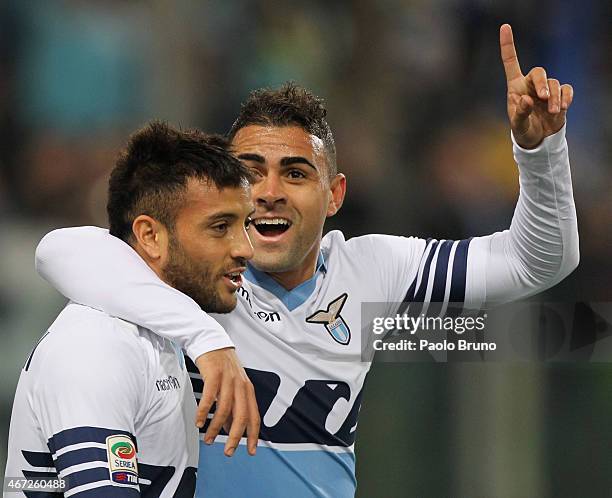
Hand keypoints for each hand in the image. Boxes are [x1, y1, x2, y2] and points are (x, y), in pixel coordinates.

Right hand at [194, 347, 259, 455]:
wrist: (212, 342)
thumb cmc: (222, 366)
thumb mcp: (232, 386)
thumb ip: (233, 406)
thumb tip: (229, 428)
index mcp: (248, 390)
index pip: (254, 416)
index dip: (253, 435)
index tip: (251, 450)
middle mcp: (240, 385)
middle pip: (241, 416)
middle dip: (235, 437)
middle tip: (229, 451)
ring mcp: (228, 380)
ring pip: (224, 409)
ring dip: (215, 428)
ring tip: (208, 439)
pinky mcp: (214, 374)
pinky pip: (209, 397)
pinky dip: (204, 412)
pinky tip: (199, 422)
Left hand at [500, 24, 573, 148]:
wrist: (538, 140)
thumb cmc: (523, 130)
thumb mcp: (518, 125)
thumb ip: (520, 113)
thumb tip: (528, 100)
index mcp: (515, 87)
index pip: (511, 62)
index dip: (508, 45)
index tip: (505, 26)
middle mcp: (530, 84)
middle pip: (539, 72)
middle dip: (542, 83)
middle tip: (543, 98)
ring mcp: (546, 89)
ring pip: (554, 83)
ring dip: (554, 98)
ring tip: (552, 112)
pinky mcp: (559, 96)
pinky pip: (566, 89)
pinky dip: (566, 97)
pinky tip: (562, 108)